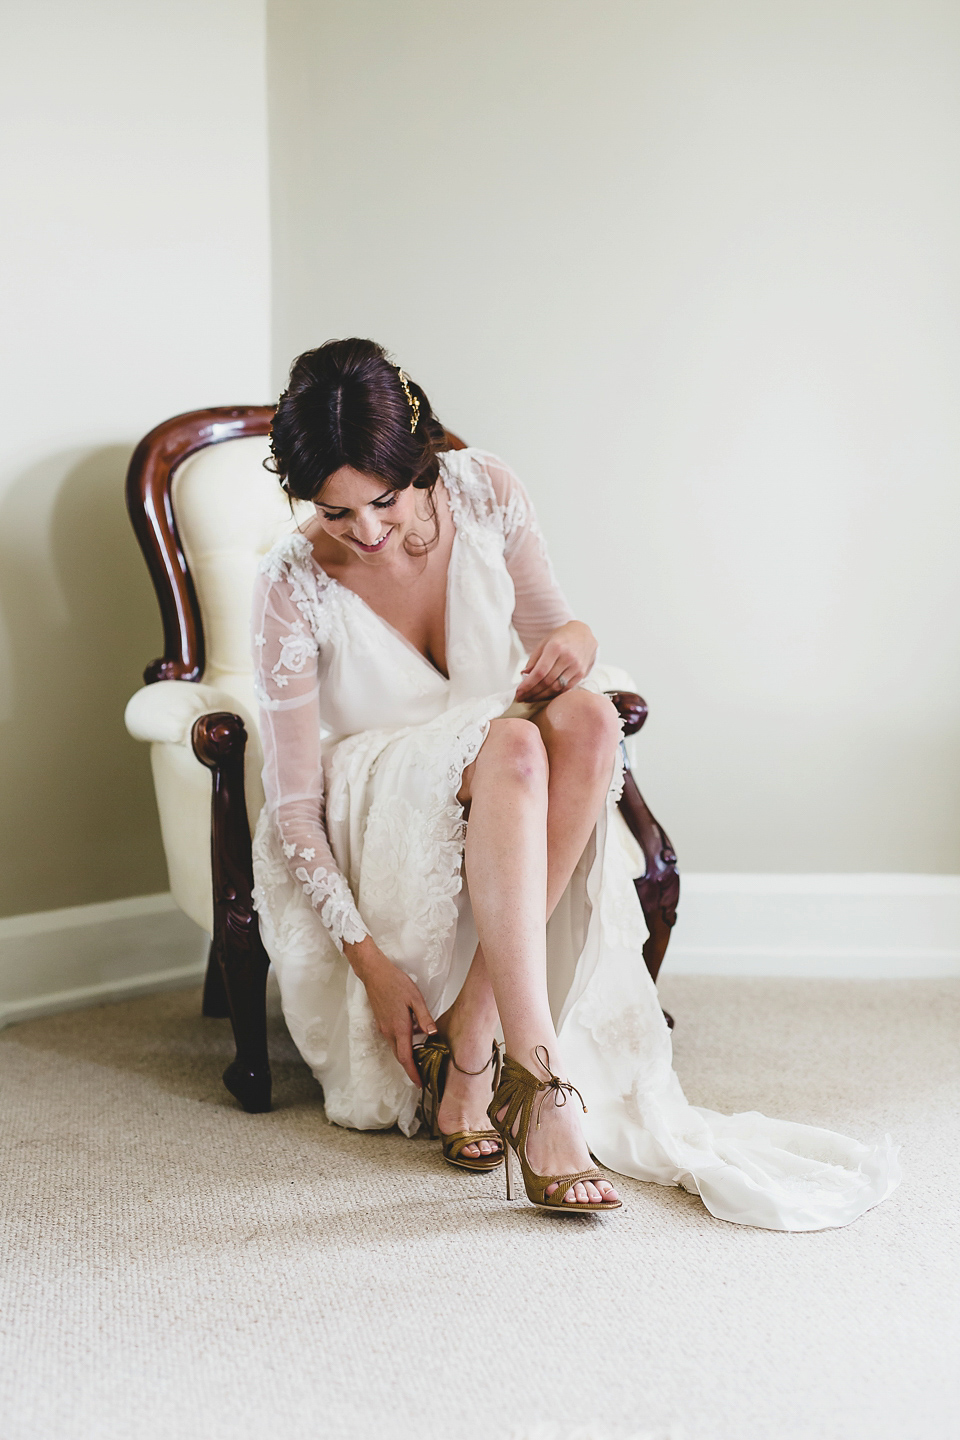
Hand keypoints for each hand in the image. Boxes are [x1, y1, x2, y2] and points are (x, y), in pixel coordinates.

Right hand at [343, 935, 435, 1084]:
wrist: (374, 974)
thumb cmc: (396, 983)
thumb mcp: (416, 999)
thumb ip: (424, 1018)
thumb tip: (432, 1035)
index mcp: (399, 1028)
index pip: (406, 1057)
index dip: (413, 1073)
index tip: (420, 1084)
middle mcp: (389, 1031)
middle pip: (400, 1056)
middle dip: (411, 1068)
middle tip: (423, 1075)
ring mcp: (383, 1027)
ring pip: (396, 1047)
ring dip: (407, 1055)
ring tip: (422, 1056)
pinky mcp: (381, 1022)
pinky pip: (393, 1038)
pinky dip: (403, 1043)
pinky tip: (413, 1033)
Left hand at [514, 620, 597, 701]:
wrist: (583, 634)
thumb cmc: (560, 638)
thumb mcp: (544, 643)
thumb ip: (534, 660)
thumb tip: (524, 675)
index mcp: (555, 648)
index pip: (540, 672)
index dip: (528, 684)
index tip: (518, 692)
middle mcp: (568, 658)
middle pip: (547, 682)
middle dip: (532, 692)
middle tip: (521, 698)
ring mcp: (576, 667)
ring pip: (556, 688)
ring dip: (541, 696)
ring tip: (530, 698)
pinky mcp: (581, 674)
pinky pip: (565, 689)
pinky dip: (552, 694)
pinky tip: (543, 696)